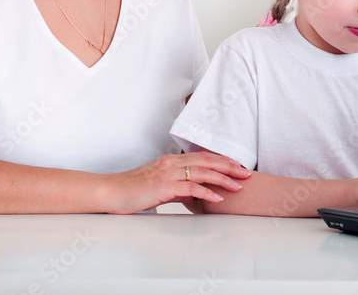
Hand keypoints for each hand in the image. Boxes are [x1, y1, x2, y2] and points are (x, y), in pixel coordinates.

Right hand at [103, 152, 251, 213]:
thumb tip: (193, 193)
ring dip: (223, 179)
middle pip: (207, 161)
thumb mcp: (158, 185)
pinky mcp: (163, 186)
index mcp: (171, 161)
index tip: (238, 167)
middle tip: (247, 173)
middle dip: (229, 167)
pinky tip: (218, 199)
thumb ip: (176, 187)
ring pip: (202, 172)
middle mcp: (172, 163)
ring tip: (238, 186)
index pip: (203, 157)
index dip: (222, 161)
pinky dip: (207, 192)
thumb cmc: (132, 190)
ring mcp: (168, 173)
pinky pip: (190, 187)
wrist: (111, 192)